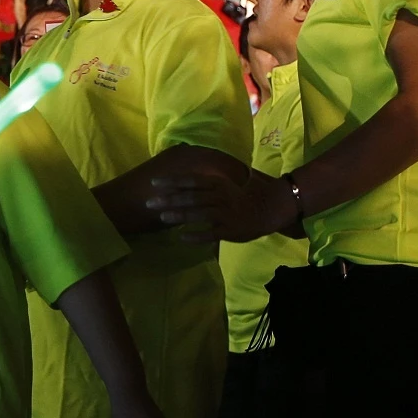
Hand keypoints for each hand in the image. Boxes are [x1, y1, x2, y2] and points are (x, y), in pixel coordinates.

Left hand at [146, 170, 297, 243]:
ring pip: (198, 214)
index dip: (171, 181)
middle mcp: (219, 196)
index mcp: (217, 183)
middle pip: (190, 196)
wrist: (269, 208)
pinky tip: (182, 237)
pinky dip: (196, 236)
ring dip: (178, 215)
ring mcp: (225, 213)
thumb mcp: (223, 184)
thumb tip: (180, 180)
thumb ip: (204, 183)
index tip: (153, 183)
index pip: (190, 180)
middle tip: (149, 203)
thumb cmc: (241, 196)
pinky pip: (210, 233)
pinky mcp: (230, 229)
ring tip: (162, 218)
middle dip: (168, 199)